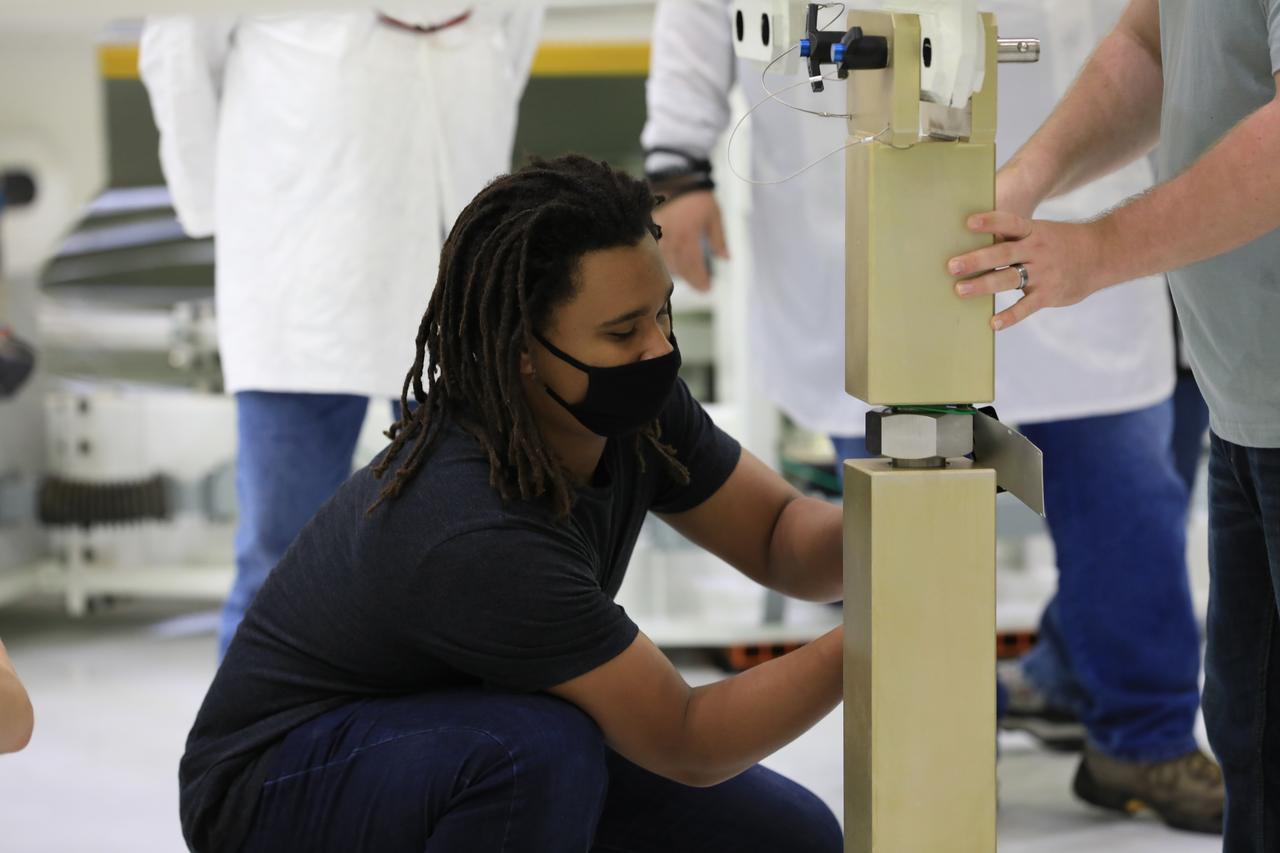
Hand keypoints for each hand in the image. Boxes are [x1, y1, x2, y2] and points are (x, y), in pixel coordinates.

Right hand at [652, 190, 728, 291]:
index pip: (693, 265)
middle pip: (679, 267)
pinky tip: (672, 266)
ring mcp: (660, 234)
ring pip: (665, 262)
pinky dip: (664, 262)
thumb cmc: (698, 198)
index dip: (699, 279)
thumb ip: (719, 239)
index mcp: (689, 235)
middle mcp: (672, 238)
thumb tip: (726, 259)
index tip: (707, 289)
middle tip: (700, 287)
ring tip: (688, 278)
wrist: (678, 179)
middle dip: (691, 279)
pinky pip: (656, 252)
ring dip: (678, 273)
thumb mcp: (714, 216)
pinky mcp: (651, 230)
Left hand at [948, 212, 1109, 329]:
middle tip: (951, 266)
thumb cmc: (1061, 243)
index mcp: (1033, 232)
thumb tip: (977, 243)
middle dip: (976, 260)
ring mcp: (1043, 273)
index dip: (990, 222)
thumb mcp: (1041, 232)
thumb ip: (1014, 239)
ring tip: (960, 291)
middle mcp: (1037, 251)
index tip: (967, 222)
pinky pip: (1026, 307)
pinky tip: (993, 323)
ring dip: (983, 285)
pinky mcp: (1049, 294)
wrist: (1103, 255)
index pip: (1010, 223)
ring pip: (1009, 279)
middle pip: (1003, 254)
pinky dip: (1010, 316)